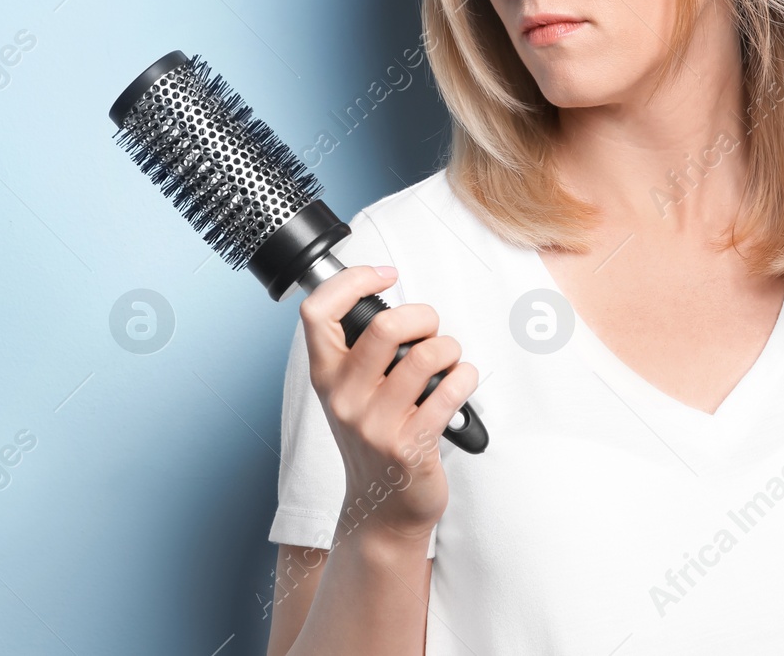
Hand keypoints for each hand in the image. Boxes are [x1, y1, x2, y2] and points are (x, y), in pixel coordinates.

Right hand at [298, 265, 477, 545]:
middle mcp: (344, 398)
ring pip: (426, 356)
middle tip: (430, 328)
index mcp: (325, 376)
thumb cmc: (374, 438)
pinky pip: (450, 390)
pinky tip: (461, 382)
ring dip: (450, 348)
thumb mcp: (348, 392)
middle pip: (384, 327)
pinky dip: (465, 377)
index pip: (317, 311)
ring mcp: (376, 425)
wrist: (383, 507)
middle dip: (422, 315)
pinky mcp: (411, 446)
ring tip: (449, 360)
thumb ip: (358, 349)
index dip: (352, 280)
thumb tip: (386, 296)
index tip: (384, 276)